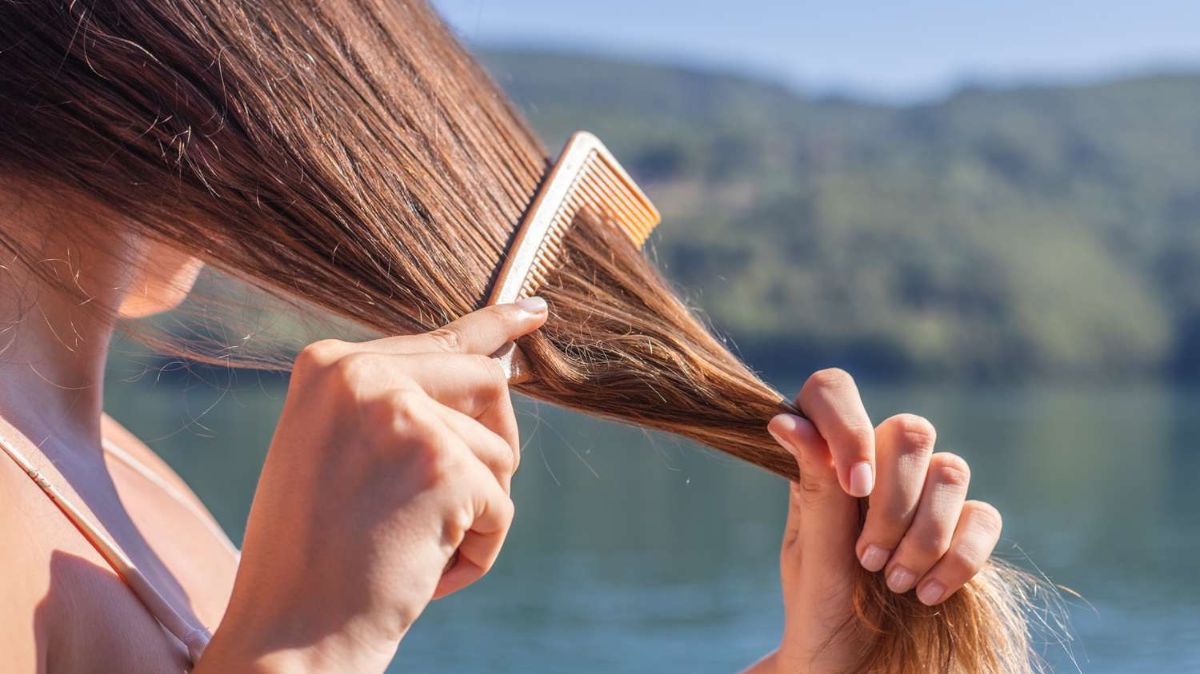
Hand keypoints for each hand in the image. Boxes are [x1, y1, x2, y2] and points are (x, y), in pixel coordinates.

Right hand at [196, 299, 547, 673]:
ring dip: (474, 511)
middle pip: (489, 384)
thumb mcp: (340, 454)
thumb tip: (499, 366)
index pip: (439, 341)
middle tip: (449, 502)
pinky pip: (501, 507)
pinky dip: (478, 550)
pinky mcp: (443, 466)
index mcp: (330, 365)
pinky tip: (426, 570)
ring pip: (499, 452)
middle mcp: (363, 375)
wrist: (290, 637)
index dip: (496, 329)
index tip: (536, 311)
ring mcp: (404, 417)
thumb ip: (401, 404)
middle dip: (489, 448)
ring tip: (412, 547)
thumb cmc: (313, 555)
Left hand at [746, 369, 1002, 673]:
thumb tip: (783, 419)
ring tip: (893, 584)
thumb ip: (814, 488)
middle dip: (894, 500)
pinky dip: (959, 558)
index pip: (833, 393)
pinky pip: (985, 517)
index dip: (848, 424)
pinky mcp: (966, 534)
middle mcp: (879, 470)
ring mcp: (926, 500)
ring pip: (953, 470)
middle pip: (909, 429)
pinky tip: (926, 593)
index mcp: (826, 464)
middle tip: (867, 559)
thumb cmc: (821, 613)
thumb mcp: (810, 554)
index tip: (855, 485)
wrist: (855, 673)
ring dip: (924, 535)